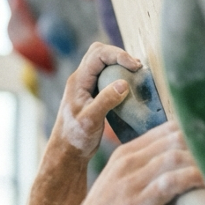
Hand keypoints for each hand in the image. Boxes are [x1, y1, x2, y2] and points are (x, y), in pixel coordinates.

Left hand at [48, 42, 142, 160]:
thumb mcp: (91, 120)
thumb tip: (123, 83)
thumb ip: (105, 101)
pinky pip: (107, 76)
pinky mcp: (94, 94)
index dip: (118, 55)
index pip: (98, 55)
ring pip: (103, 63)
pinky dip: (120, 75)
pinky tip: (131, 85)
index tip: (135, 66)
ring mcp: (87, 86)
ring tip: (136, 73)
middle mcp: (81, 79)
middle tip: (136, 68)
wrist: (68, 151)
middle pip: (99, 53)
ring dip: (120, 64)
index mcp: (78, 81)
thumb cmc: (76, 137)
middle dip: (119, 55)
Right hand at [60, 122, 203, 204]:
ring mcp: (133, 179)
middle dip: (202, 145)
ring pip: (177, 155)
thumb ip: (141, 176)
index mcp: (124, 155)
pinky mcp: (140, 199)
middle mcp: (128, 161)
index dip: (193, 134)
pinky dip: (196, 179)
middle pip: (174, 137)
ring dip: (203, 161)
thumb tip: (173, 176)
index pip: (166, 130)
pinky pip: (175, 180)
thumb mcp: (119, 189)